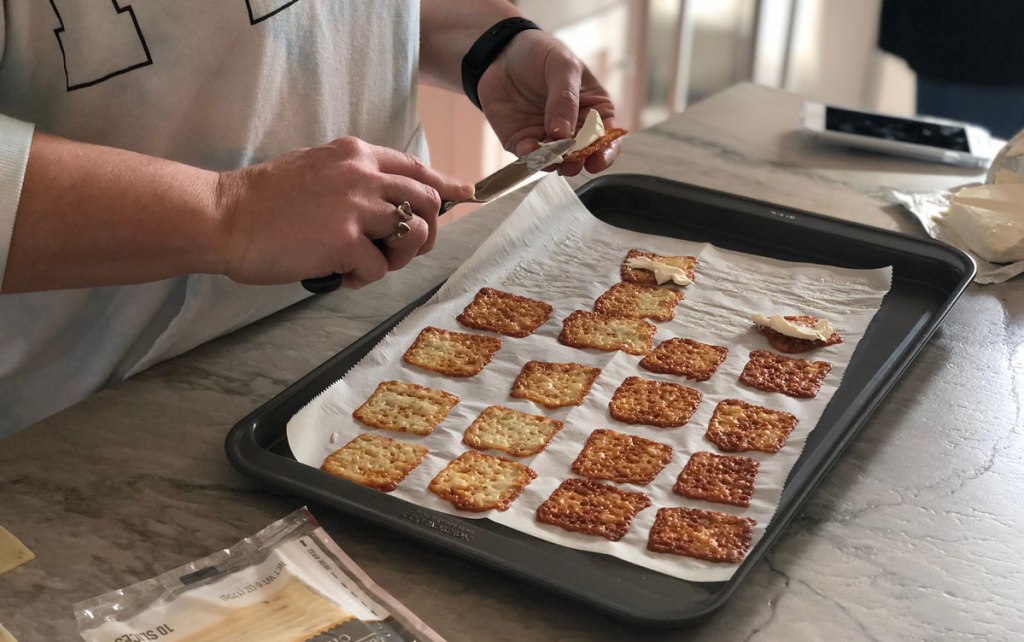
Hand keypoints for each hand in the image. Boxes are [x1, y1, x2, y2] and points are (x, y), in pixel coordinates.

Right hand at [214, 137, 472, 287]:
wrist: (224, 216)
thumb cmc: (265, 201)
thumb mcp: (318, 170)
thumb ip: (356, 179)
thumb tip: (392, 202)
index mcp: (356, 155)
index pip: (417, 167)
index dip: (446, 185)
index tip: (467, 195)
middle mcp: (363, 175)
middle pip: (428, 202)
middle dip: (425, 233)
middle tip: (400, 252)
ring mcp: (356, 208)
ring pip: (414, 234)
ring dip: (398, 258)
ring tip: (365, 263)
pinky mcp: (344, 241)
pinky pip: (380, 268)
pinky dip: (364, 279)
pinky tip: (339, 274)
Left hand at [475, 30, 620, 176]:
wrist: (502, 51)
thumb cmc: (542, 53)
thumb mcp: (562, 66)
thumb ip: (565, 99)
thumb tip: (563, 134)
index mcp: (594, 111)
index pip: (606, 138)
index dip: (605, 153)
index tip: (596, 161)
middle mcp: (574, 130)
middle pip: (582, 156)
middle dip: (577, 161)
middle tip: (571, 160)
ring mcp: (548, 138)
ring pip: (555, 161)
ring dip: (554, 162)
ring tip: (550, 157)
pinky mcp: (523, 141)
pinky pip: (529, 156)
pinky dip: (531, 157)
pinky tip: (529, 149)